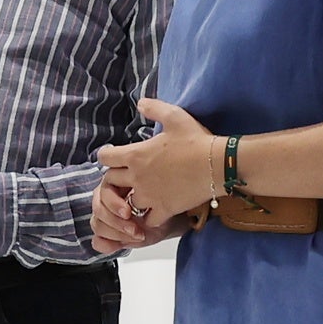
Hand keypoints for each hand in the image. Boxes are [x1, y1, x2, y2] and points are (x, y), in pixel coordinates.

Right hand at [91, 180, 192, 254]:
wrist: (166, 220)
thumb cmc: (159, 204)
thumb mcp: (156, 196)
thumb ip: (144, 193)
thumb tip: (136, 198)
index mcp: (113, 184)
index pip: (102, 194)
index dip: (113, 204)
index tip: (128, 213)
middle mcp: (105, 200)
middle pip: (98, 210)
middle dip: (117, 221)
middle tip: (135, 228)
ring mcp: (104, 218)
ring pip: (98, 225)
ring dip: (117, 233)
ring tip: (137, 235)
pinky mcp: (106, 236)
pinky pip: (98, 241)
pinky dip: (108, 245)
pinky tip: (123, 244)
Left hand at [98, 97, 222, 234]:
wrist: (217, 164)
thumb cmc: (195, 139)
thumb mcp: (174, 116)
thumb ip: (154, 108)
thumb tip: (140, 103)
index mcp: (136, 155)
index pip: (105, 158)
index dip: (107, 156)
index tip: (113, 156)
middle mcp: (137, 177)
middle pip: (111, 182)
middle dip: (116, 178)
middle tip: (126, 176)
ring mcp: (150, 196)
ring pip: (126, 203)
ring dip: (130, 200)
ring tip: (140, 195)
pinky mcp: (164, 209)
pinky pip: (147, 220)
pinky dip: (148, 217)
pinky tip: (155, 211)